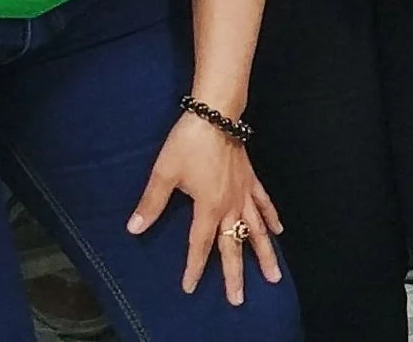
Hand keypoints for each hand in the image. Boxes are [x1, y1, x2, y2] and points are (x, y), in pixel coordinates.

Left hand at [128, 112, 282, 303]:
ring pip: (257, 230)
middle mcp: (230, 205)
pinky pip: (264, 203)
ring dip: (264, 254)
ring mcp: (243, 193)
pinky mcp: (250, 179)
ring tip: (274, 275)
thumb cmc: (188, 142)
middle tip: (238, 299)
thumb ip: (151, 203)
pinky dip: (271, 218)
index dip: (194, 268)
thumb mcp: (164, 173)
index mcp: (208, 207)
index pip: (200, 245)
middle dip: (235, 274)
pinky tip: (278, 231)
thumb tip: (134, 228)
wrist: (216, 112)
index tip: (190, 287)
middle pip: (233, 245)